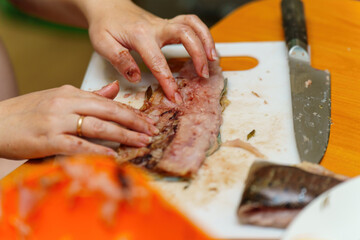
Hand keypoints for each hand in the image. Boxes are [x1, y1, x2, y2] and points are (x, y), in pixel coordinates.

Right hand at [0, 81, 157, 159]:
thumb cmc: (28, 112)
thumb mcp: (59, 98)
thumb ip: (89, 95)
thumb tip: (114, 89)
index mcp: (70, 93)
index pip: (108, 102)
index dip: (131, 112)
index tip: (148, 121)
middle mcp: (66, 103)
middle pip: (108, 112)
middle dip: (134, 122)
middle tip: (152, 131)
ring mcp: (57, 121)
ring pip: (98, 127)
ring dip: (123, 135)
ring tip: (141, 142)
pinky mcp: (48, 139)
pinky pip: (78, 145)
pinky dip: (98, 150)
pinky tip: (113, 155)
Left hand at [76, 0, 216, 102]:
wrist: (108, 7)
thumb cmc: (105, 26)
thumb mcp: (103, 43)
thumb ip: (119, 60)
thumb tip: (135, 77)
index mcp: (140, 35)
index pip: (158, 62)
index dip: (168, 81)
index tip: (175, 97)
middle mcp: (156, 27)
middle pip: (185, 34)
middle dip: (198, 55)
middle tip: (203, 75)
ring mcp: (164, 24)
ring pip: (192, 24)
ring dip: (207, 40)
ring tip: (213, 60)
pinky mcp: (168, 24)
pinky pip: (191, 23)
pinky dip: (203, 33)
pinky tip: (206, 48)